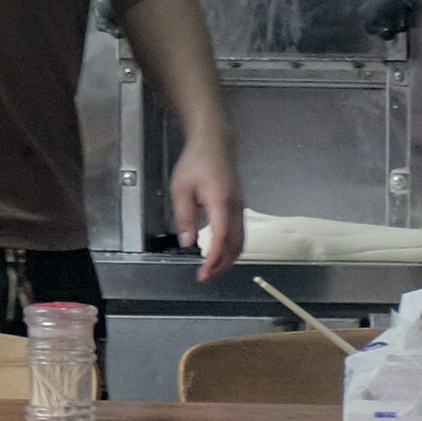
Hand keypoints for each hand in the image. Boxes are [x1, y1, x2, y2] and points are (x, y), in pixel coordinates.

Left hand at [170, 137, 246, 281]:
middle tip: (205, 277)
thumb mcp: (181, 189)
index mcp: (220, 203)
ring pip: (240, 241)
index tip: (202, 274)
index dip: (213, 260)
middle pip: (236, 246)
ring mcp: (240, 208)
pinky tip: (218, 252)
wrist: (215, 143)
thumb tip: (187, 243)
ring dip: (228, 259)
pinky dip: (230, 248)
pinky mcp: (238, 207)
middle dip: (222, 266)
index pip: (221, 239)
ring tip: (211, 269)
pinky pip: (239, 233)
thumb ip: (184, 217)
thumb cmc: (196, 163)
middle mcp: (235, 208)